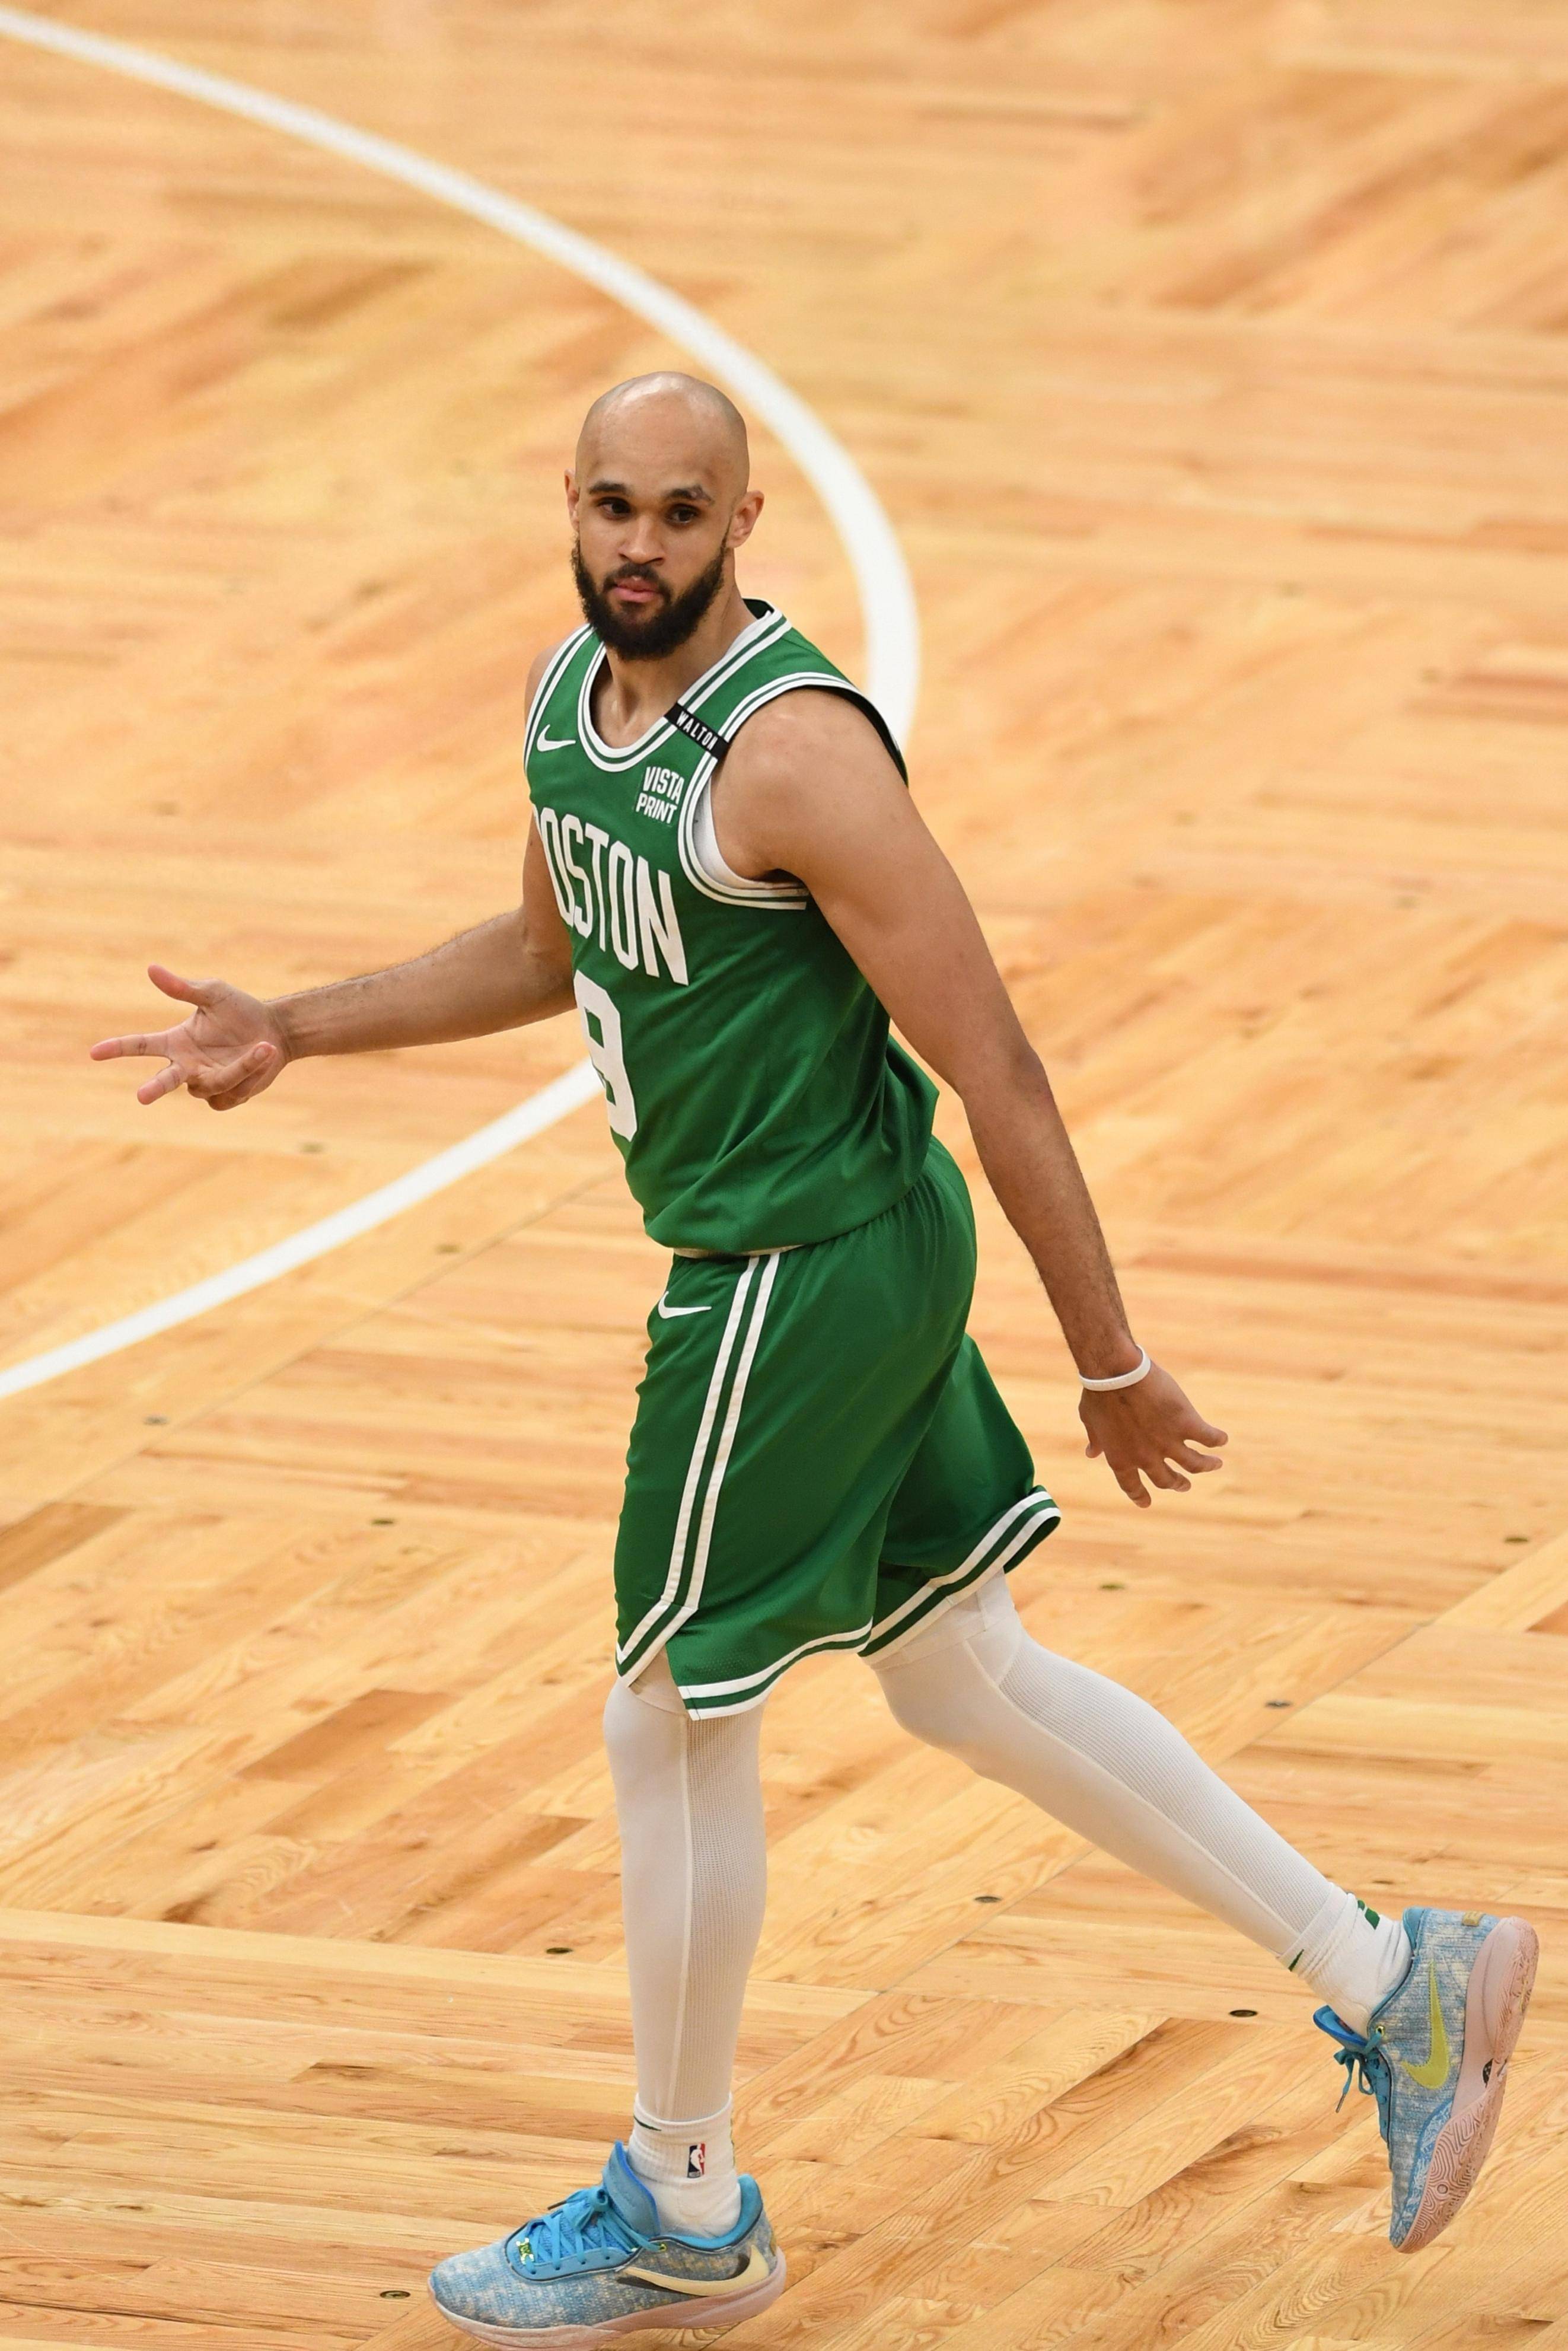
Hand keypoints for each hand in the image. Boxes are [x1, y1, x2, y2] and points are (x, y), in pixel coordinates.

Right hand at [88, 964, 290, 1110]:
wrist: (276, 1032)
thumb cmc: (240, 1009)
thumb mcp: (213, 993)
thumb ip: (182, 988)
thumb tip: (151, 968)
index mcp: (176, 1042)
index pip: (141, 1045)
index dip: (118, 1049)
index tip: (94, 1053)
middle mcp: (187, 1065)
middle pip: (165, 1080)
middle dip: (155, 1088)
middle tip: (141, 1097)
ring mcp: (205, 1083)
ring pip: (211, 1085)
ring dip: (240, 1067)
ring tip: (262, 1046)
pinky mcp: (226, 1096)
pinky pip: (229, 1094)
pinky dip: (249, 1076)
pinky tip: (261, 1060)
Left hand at [1080, 1361, 1227, 1507]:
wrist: (1116, 1374)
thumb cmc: (1099, 1393)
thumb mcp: (1089, 1419)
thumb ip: (1095, 1438)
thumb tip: (1091, 1452)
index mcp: (1120, 1459)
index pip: (1131, 1486)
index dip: (1140, 1496)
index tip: (1146, 1503)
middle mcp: (1146, 1457)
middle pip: (1167, 1479)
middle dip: (1178, 1484)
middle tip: (1185, 1485)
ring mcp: (1168, 1443)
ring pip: (1195, 1464)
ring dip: (1206, 1466)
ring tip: (1216, 1464)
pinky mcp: (1186, 1423)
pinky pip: (1208, 1437)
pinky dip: (1217, 1439)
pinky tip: (1222, 1439)